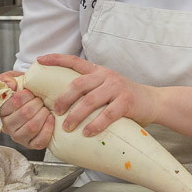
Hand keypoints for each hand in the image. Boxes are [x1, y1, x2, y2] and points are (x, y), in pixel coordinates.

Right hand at [0, 70, 53, 149]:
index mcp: (0, 110)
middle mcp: (7, 125)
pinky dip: (48, 128)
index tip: (30, 92)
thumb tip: (10, 85)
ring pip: (32, 127)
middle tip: (40, 100)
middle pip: (24, 114)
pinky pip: (40, 140)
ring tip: (45, 109)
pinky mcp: (30, 144)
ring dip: (43, 115)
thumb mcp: (13, 80)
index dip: (24, 95)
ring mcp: (18, 136)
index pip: (11, 103)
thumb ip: (7, 80)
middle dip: (37, 104)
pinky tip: (50, 118)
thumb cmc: (24, 90)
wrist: (36, 100)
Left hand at [37, 54, 158, 136]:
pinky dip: (96, 124)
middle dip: (63, 99)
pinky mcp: (127, 102)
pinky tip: (88, 132)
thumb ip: (89, 89)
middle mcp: (107, 76)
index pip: (74, 61)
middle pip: (79, 84)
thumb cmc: (124, 97)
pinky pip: (108, 114)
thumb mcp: (106, 86)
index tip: (39, 61)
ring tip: (67, 127)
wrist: (152, 101)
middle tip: (55, 112)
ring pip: (90, 100)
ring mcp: (117, 88)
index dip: (56, 59)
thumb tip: (61, 103)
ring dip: (76, 115)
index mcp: (98, 71)